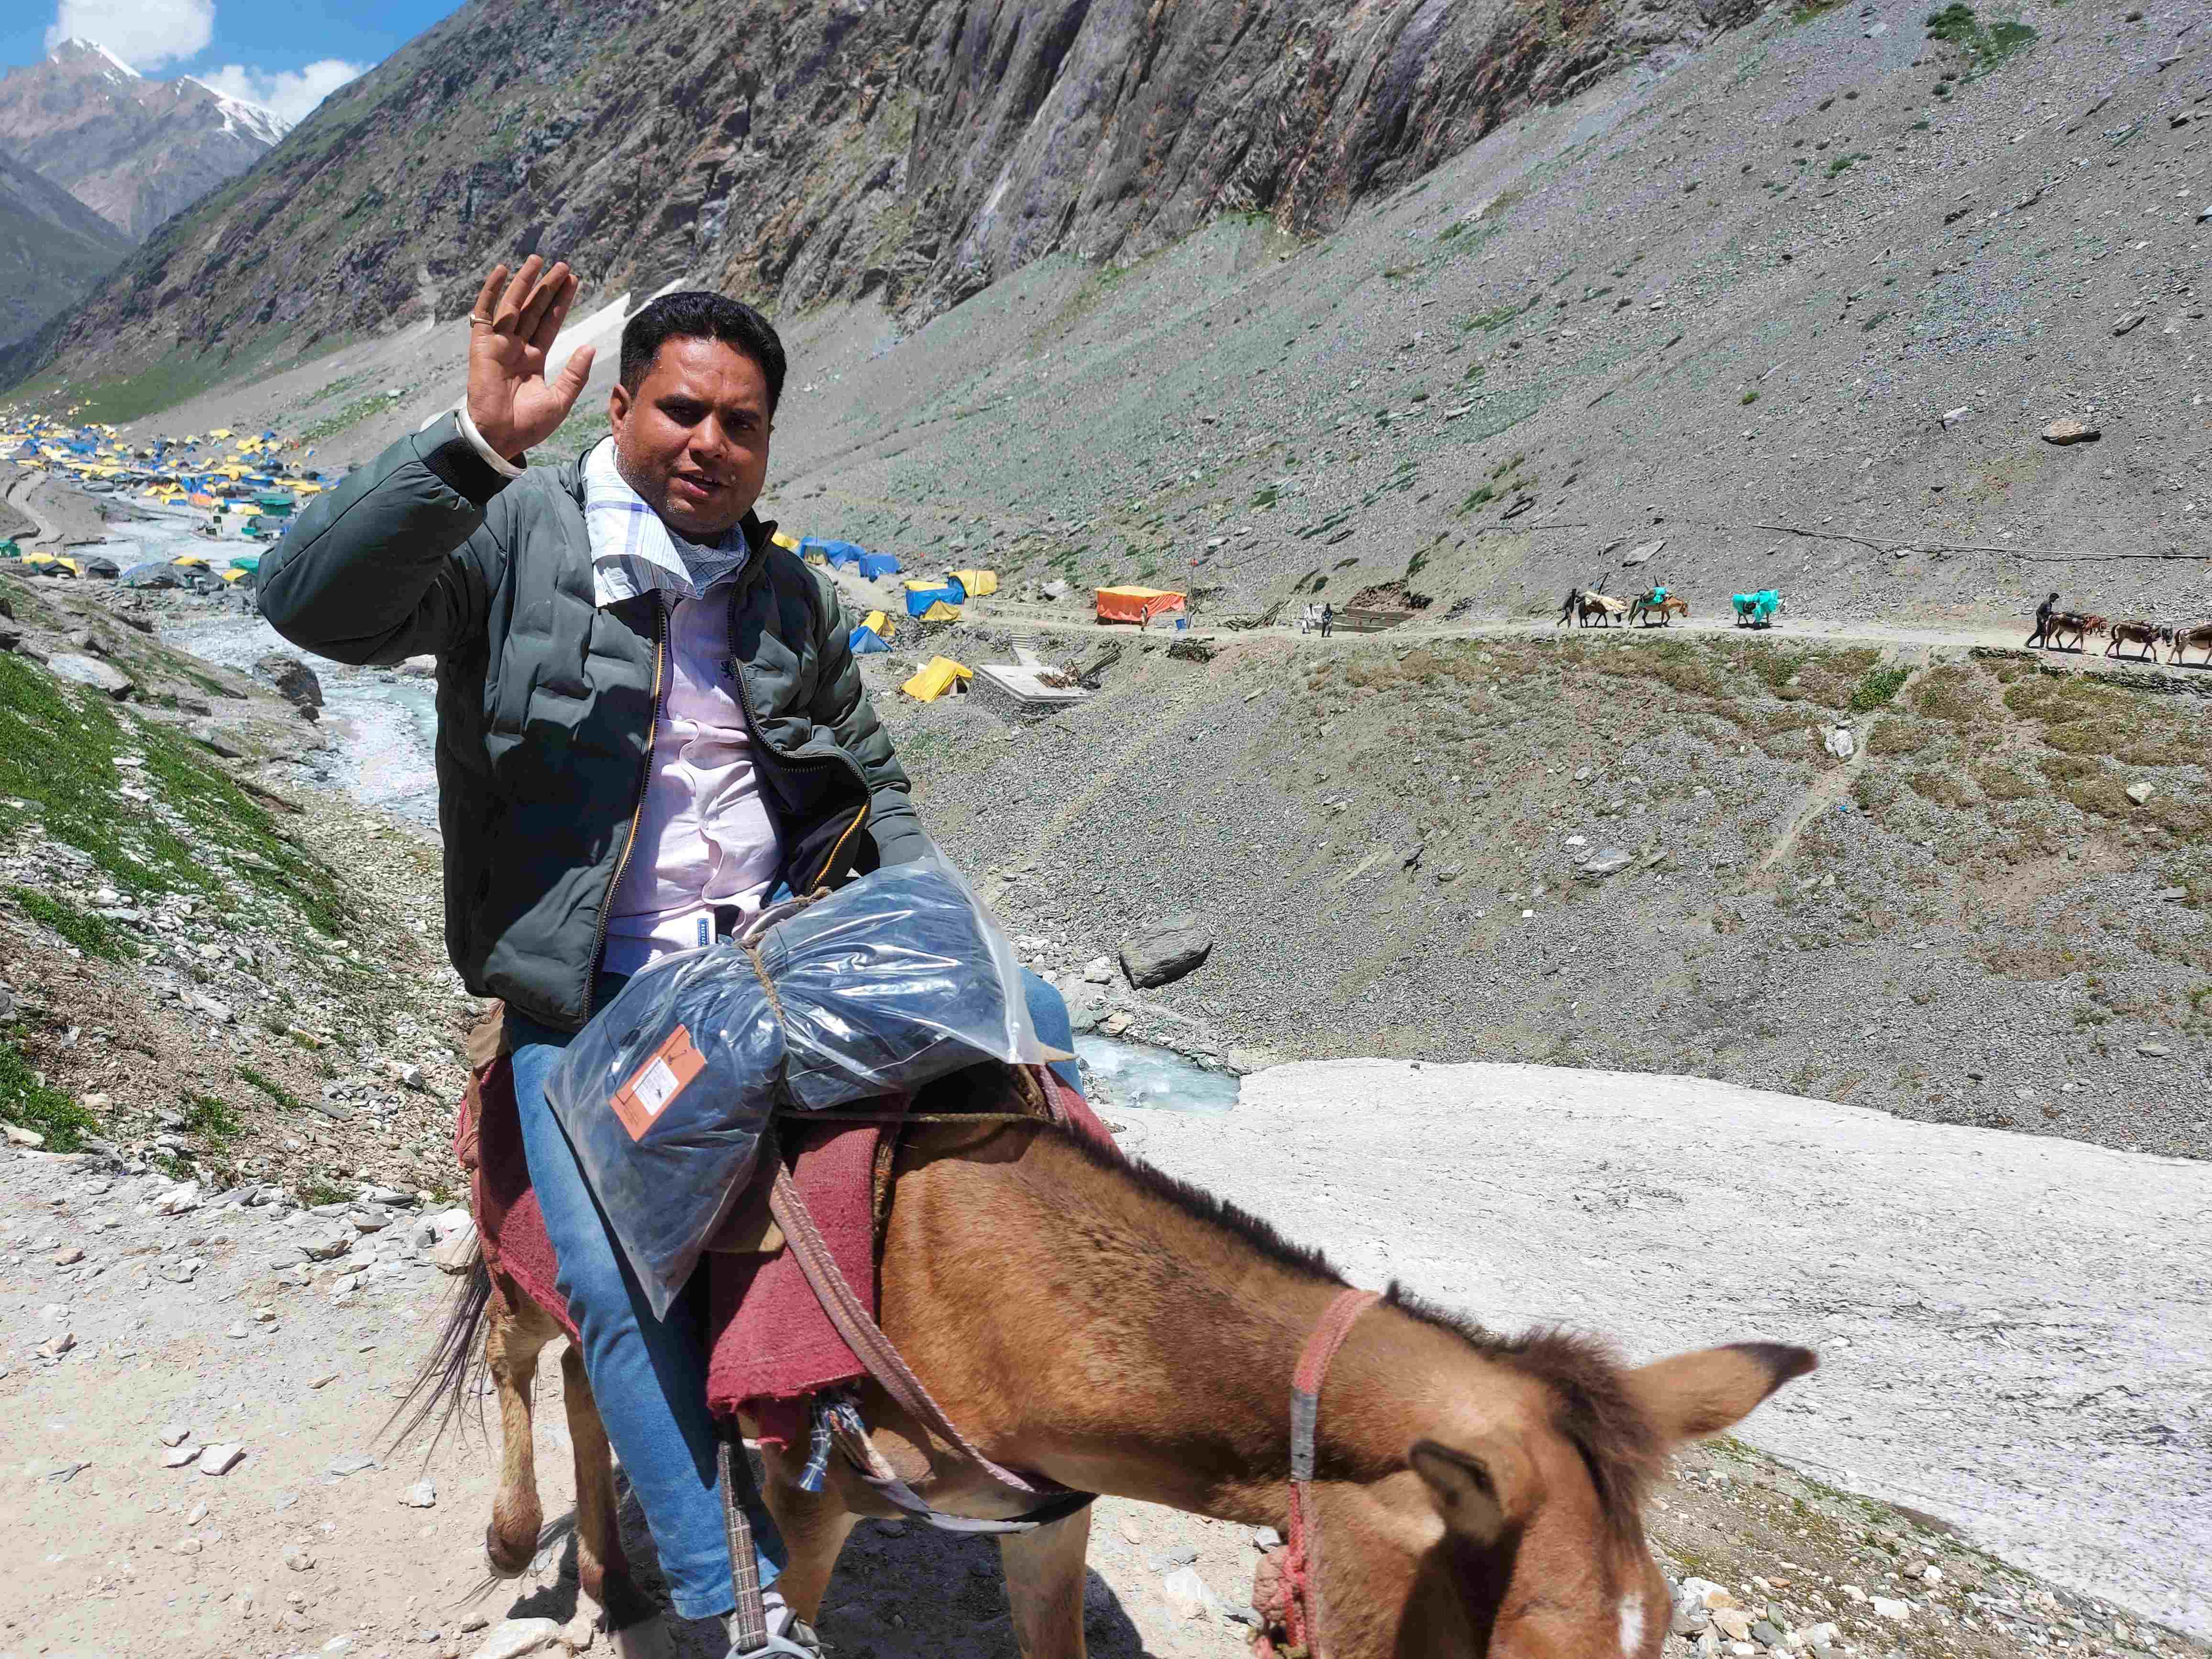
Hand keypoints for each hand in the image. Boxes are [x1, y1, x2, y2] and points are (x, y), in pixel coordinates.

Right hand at [464, 256, 595, 461]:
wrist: (501, 437)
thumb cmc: (528, 425)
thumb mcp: (560, 400)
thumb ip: (575, 373)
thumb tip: (590, 347)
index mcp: (534, 359)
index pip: (550, 323)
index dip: (561, 303)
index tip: (573, 282)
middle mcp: (516, 348)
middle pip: (534, 310)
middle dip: (548, 288)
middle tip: (563, 266)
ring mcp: (499, 344)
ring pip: (514, 305)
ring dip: (525, 282)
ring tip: (538, 261)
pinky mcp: (482, 345)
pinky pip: (485, 313)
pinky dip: (491, 291)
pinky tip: (502, 271)